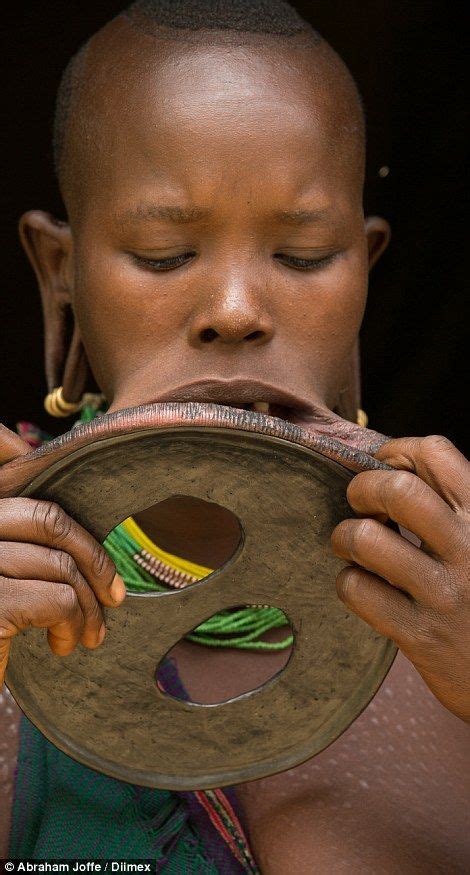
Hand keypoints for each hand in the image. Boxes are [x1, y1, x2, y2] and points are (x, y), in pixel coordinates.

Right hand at [0, 424, 125, 686]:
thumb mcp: (4, 572)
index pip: (13, 472)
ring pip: (60, 565)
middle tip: (115, 595)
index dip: (44, 472)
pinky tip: (64, 645)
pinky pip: (58, 599)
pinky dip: (74, 624)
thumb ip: (24, 538)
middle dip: (94, 556)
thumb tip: (62, 488)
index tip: (66, 501)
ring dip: (89, 605)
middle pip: (48, 519)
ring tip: (88, 635)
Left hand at [331, 435, 469, 721]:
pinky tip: (363, 586)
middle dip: (363, 488)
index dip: (397, 451)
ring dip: (345, 536)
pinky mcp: (422, 636)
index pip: (436, 454)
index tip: (384, 465)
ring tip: (352, 545)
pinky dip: (349, 582)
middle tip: (361, 504)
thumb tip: (397, 466)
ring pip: (367, 539)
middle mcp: (469, 548)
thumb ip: (459, 508)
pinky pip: (359, 591)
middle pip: (396, 490)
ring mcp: (445, 593)